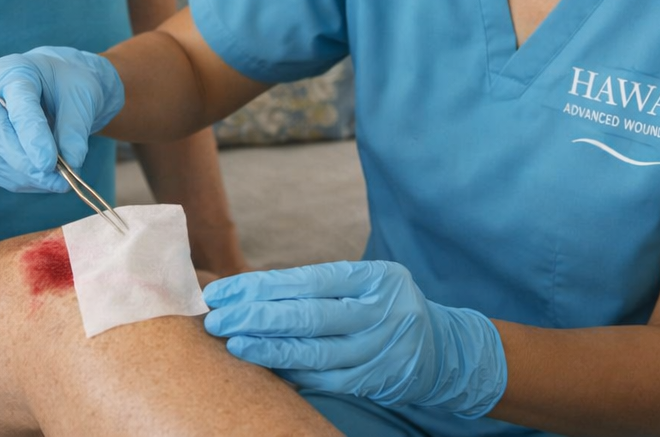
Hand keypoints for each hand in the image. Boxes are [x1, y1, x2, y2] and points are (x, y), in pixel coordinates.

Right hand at [0, 46, 124, 192]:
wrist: (55, 86)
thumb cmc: (68, 85)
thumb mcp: (82, 96)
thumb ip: (75, 129)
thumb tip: (71, 164)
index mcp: (12, 71)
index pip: (17, 106)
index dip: (32, 136)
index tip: (50, 163)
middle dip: (28, 164)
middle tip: (60, 180)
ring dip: (28, 177)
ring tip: (60, 180)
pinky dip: (23, 181)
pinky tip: (45, 179)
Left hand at [203, 260, 506, 418]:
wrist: (442, 347)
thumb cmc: (384, 306)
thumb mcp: (364, 283)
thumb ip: (317, 286)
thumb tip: (249, 291)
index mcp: (373, 278)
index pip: (307, 279)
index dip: (261, 286)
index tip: (224, 291)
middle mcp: (379, 312)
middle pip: (309, 316)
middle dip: (257, 317)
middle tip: (217, 319)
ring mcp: (379, 350)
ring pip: (314, 353)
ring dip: (268, 350)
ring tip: (233, 344)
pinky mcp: (375, 381)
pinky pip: (324, 380)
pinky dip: (292, 374)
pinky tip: (265, 368)